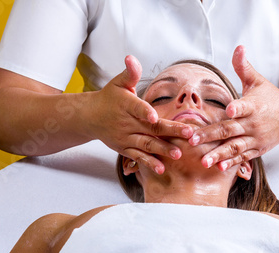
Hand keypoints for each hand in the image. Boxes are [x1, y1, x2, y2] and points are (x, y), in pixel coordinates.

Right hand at [86, 55, 192, 173]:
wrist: (90, 117)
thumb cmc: (109, 97)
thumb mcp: (118, 83)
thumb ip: (130, 73)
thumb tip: (131, 58)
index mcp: (126, 104)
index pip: (136, 108)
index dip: (145, 112)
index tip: (155, 117)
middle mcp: (126, 123)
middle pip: (150, 128)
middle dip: (170, 132)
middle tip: (188, 134)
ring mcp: (126, 138)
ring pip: (146, 144)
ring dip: (162, 150)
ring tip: (178, 154)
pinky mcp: (125, 148)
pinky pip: (138, 157)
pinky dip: (149, 163)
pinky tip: (161, 169)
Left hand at [189, 45, 278, 169]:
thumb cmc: (270, 97)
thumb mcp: (257, 81)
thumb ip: (244, 67)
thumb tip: (238, 48)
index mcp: (253, 105)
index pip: (244, 106)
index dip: (237, 108)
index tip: (229, 110)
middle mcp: (254, 123)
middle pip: (230, 130)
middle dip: (211, 135)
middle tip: (193, 140)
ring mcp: (256, 138)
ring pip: (235, 147)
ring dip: (218, 155)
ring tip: (203, 161)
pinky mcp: (258, 149)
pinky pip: (243, 157)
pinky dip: (232, 163)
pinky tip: (219, 167)